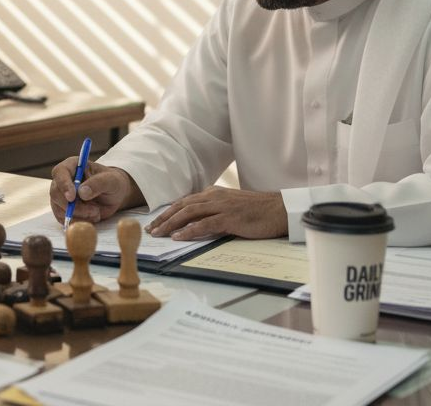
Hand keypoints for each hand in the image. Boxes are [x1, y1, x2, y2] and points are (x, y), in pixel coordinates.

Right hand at [49, 157, 142, 223]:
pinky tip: (92, 217)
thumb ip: (98, 183)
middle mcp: (63, 180)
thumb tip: (81, 192)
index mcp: (72, 166)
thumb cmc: (112, 183)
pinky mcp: (63, 210)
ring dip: (78, 215)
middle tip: (93, 210)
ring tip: (96, 213)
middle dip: (72, 206)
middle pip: (55, 193)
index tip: (72, 197)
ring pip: (59, 208)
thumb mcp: (111, 180)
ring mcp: (61, 196)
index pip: (60, 172)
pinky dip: (78, 221)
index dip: (63, 185)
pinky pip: (64, 219)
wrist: (114, 196)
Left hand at [145, 186, 286, 240]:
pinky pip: (204, 224)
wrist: (279, 210)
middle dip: (164, 217)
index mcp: (214, 193)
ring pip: (189, 213)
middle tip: (151, 229)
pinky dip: (189, 230)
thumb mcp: (231, 205)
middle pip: (182, 205)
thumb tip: (198, 222)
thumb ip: (215, 210)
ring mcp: (221, 206)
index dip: (169, 212)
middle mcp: (214, 197)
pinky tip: (178, 237)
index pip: (185, 202)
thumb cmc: (258, 211)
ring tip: (158, 233)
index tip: (156, 221)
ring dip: (171, 223)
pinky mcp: (229, 218)